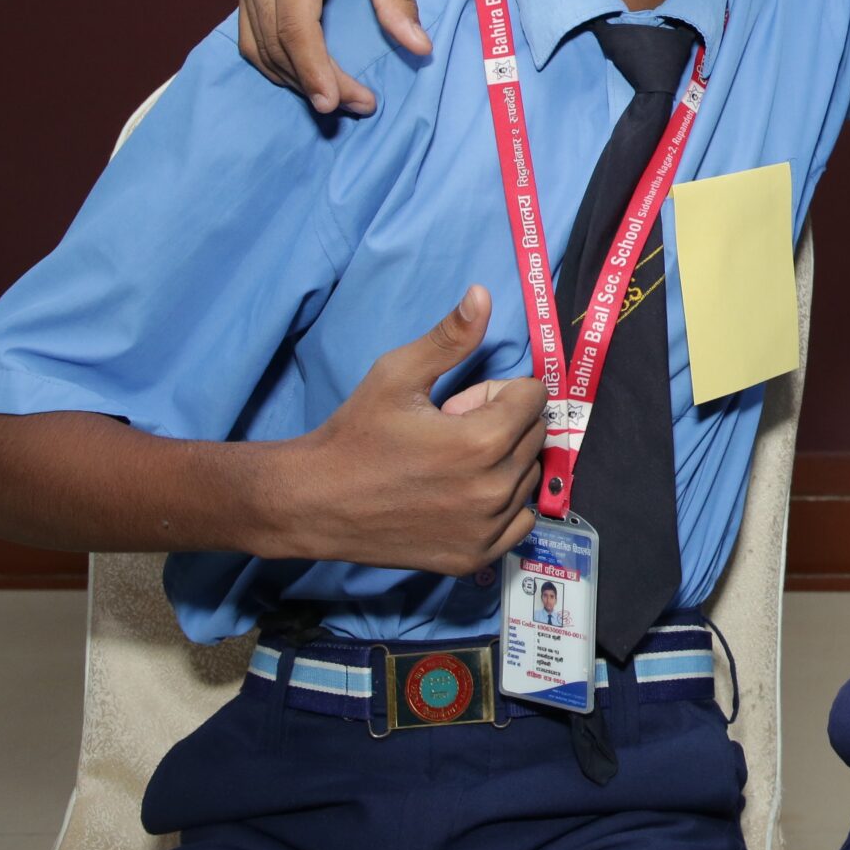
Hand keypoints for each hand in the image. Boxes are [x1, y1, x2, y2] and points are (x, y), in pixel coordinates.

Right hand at [237, 0, 431, 114]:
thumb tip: (418, 47)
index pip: (295, 23)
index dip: (313, 68)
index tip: (336, 103)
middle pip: (274, 39)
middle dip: (312, 80)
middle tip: (360, 105)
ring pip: (255, 40)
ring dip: (292, 76)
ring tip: (339, 96)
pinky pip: (249, 29)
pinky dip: (275, 58)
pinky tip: (308, 72)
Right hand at [283, 287, 544, 575]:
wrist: (313, 503)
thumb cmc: (355, 435)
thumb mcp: (396, 374)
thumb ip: (449, 337)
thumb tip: (484, 293)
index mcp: (482, 441)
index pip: (534, 397)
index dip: (497, 392)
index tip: (459, 403)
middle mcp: (494, 489)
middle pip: (536, 434)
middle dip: (503, 423)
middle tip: (451, 431)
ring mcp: (487, 529)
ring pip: (530, 475)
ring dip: (504, 462)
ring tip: (452, 465)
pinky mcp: (476, 556)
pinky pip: (522, 520)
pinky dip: (504, 504)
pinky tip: (463, 495)